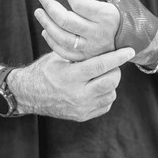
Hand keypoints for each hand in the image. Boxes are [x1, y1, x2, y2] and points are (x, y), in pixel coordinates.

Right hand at [8, 47, 134, 121]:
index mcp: (70, 76)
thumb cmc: (44, 71)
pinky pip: (105, 105)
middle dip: (116, 70)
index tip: (130, 51)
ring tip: (102, 75)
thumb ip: (80, 53)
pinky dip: (106, 94)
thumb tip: (104, 41)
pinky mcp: (82, 116)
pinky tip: (97, 87)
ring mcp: (81, 108)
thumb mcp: (59, 57)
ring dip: (111, 82)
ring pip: (110, 93)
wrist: (28, 94)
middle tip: (112, 64)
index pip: (100, 65)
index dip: (117, 57)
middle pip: (110, 81)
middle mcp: (77, 94)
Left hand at [34, 0, 119, 60]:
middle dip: (49, 5)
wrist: (138, 40)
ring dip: (46, 23)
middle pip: (65, 21)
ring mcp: (92, 48)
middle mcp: (99, 34)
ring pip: (62, 37)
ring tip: (39, 12)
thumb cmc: (126, 12)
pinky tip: (46, 30)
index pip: (78, 3)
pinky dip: (52, 42)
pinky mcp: (87, 57)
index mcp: (108, 16)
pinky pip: (64, 52)